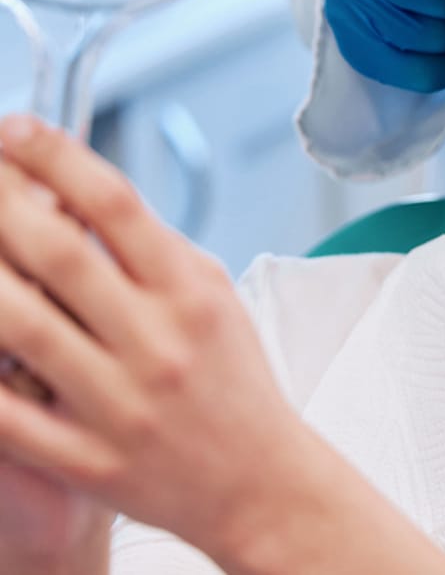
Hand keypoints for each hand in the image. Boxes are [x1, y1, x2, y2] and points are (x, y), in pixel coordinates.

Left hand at [0, 116, 319, 560]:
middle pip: (59, 255)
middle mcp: (157, 341)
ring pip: (18, 329)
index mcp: (190, 291)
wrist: (257, 478)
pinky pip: (7, 415)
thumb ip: (150, 248)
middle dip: (2, 202)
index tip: (18, 128)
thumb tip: (75, 195)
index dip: (57, 157)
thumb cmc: (231, 376)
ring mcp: (119, 404)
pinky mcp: (87, 460)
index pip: (116, 203)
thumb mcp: (210, 294)